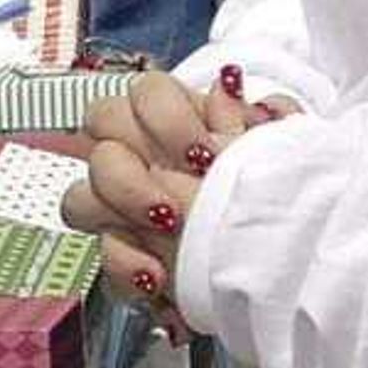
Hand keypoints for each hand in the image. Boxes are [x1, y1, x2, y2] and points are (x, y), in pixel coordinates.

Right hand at [62, 66, 269, 341]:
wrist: (284, 261)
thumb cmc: (274, 196)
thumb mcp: (275, 156)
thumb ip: (250, 119)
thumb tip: (227, 88)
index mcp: (180, 123)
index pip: (145, 93)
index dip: (166, 118)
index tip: (203, 155)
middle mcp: (142, 156)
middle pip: (99, 134)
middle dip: (133, 166)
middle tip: (175, 198)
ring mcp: (125, 207)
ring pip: (82, 196)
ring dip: (121, 207)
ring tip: (168, 229)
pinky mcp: (127, 255)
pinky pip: (103, 258)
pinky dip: (126, 267)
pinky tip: (158, 279)